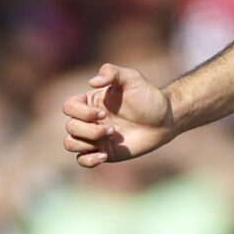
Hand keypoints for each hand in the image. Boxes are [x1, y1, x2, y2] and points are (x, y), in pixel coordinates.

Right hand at [61, 64, 176, 166]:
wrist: (165, 119)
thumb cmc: (148, 97)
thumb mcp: (132, 78)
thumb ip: (112, 72)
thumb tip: (91, 82)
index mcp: (90, 102)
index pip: (68, 107)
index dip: (81, 112)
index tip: (104, 112)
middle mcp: (89, 119)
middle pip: (70, 128)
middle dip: (89, 130)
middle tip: (113, 129)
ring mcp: (95, 137)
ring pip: (71, 144)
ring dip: (87, 144)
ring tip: (111, 139)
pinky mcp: (104, 152)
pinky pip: (82, 160)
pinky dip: (88, 160)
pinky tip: (104, 155)